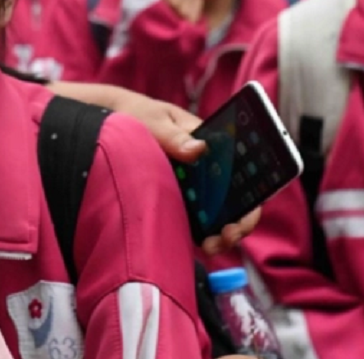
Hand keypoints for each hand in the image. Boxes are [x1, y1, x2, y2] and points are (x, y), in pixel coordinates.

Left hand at [92, 85, 260, 252]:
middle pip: (236, 200)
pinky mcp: (178, 203)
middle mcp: (208, 170)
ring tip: (211, 247)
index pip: (242, 170)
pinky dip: (200, 237)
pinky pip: (195, 223)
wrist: (112, 124)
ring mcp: (194, 189)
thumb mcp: (156, 121)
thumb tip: (198, 149)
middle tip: (226, 236)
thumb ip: (174, 135)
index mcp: (211, 146)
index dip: (250, 193)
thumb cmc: (140, 116)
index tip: (244, 211)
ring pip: (219, 216)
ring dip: (221, 235)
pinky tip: (196, 247)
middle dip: (239, 223)